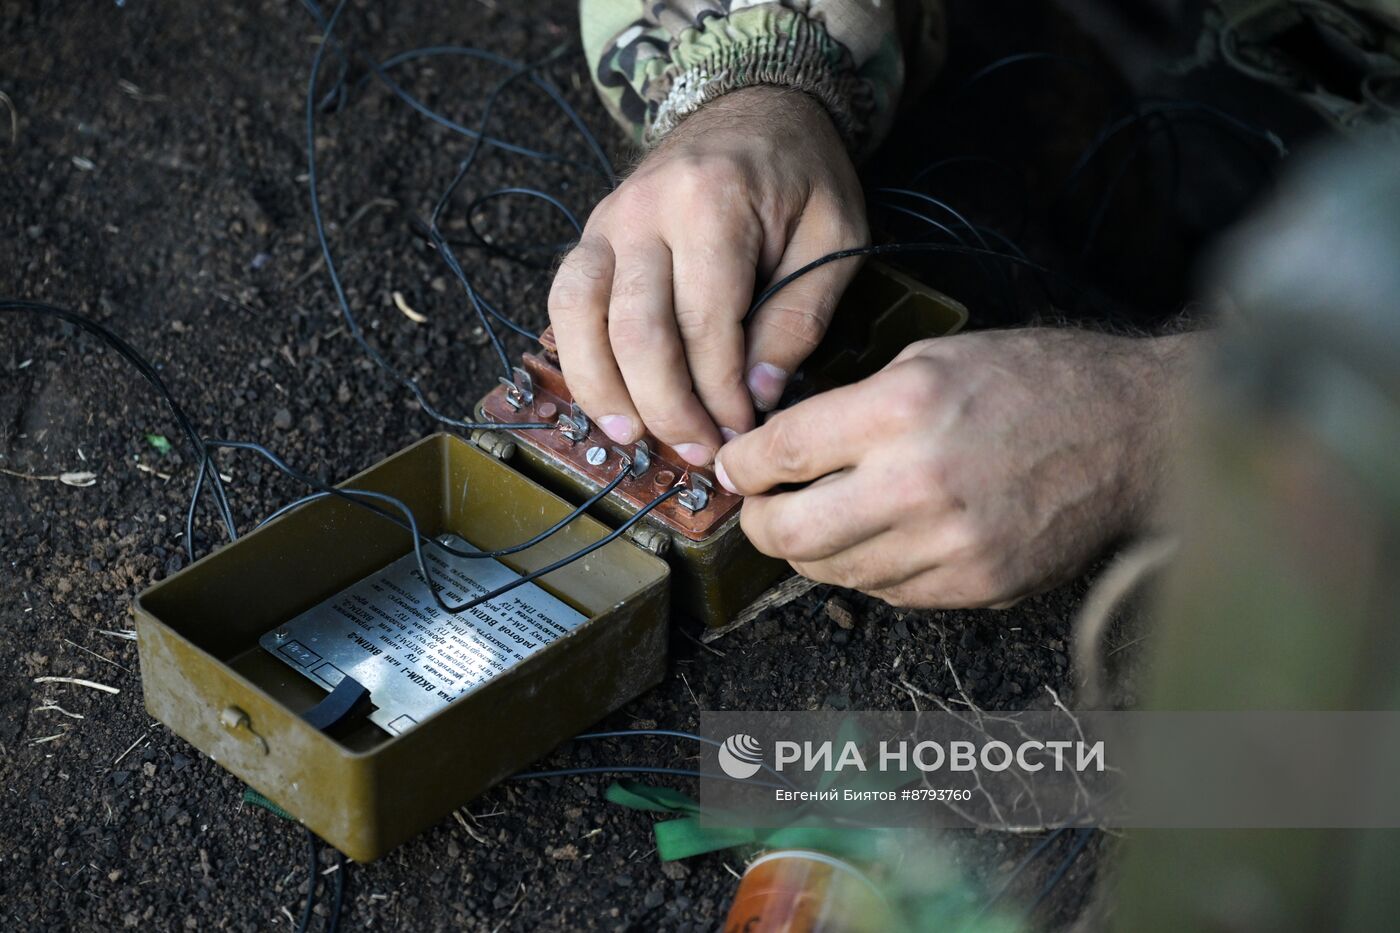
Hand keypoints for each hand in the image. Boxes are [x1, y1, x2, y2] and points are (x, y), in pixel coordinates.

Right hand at [547, 85, 866, 465]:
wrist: (756, 103)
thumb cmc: (802, 173)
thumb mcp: (834, 236)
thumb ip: (800, 317)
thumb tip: (758, 396)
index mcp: (715, 205)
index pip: (706, 327)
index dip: (721, 396)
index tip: (745, 435)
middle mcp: (648, 210)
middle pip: (637, 332)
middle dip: (668, 408)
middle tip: (699, 452)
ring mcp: (609, 220)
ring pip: (581, 318)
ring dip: (605, 390)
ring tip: (635, 437)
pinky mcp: (592, 234)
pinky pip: (565, 301)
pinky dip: (578, 356)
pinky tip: (605, 397)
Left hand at [713, 329, 1195, 607]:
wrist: (1132, 433)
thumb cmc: (1034, 383)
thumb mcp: (933, 359)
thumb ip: (852, 407)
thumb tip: (782, 452)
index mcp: (902, 409)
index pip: (780, 453)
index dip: (743, 464)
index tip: (736, 466)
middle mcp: (920, 483)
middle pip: (789, 534)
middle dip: (759, 522)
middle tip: (762, 507)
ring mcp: (950, 546)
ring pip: (833, 573)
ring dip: (814, 549)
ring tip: (827, 517)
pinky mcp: (976, 586)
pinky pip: (887, 593)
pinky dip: (870, 568)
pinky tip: (886, 535)